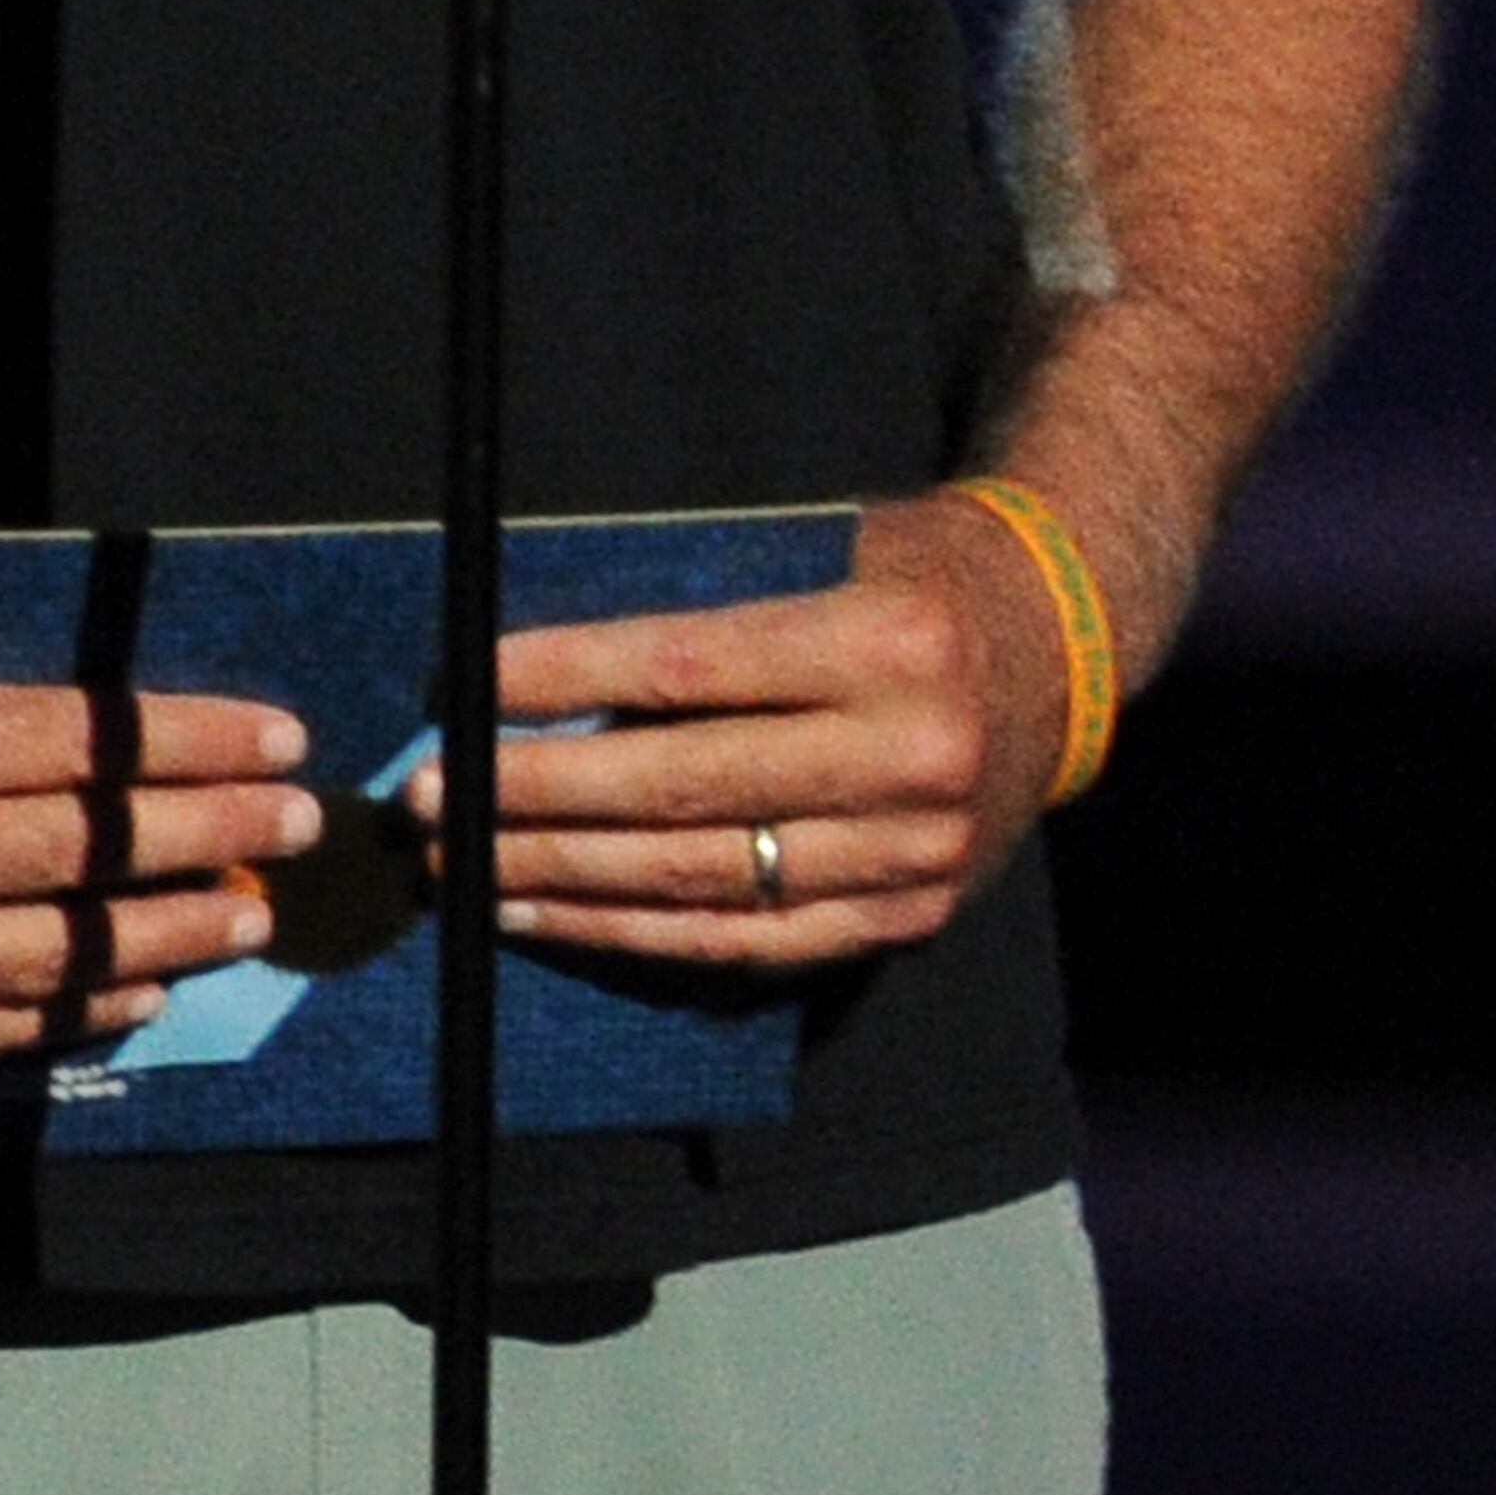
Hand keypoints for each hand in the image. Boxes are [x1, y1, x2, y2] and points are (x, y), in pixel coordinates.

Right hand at [0, 591, 321, 1070]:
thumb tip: (95, 709)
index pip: (78, 749)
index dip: (192, 746)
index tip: (277, 743)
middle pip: (79, 856)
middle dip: (207, 840)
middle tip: (294, 832)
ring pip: (39, 961)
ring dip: (159, 941)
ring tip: (241, 921)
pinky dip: (60, 1017)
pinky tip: (130, 993)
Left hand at [401, 492, 1067, 967]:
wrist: (1063, 649)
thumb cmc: (909, 572)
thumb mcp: (826, 550)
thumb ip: (710, 604)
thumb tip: (538, 660)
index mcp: (884, 641)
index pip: (691, 668)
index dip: (570, 680)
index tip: (470, 685)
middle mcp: (908, 754)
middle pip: (684, 790)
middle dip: (539, 796)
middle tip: (432, 797)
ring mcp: (915, 852)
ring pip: (706, 883)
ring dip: (568, 878)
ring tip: (468, 863)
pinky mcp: (909, 916)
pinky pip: (750, 944)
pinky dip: (638, 934)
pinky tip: (554, 911)